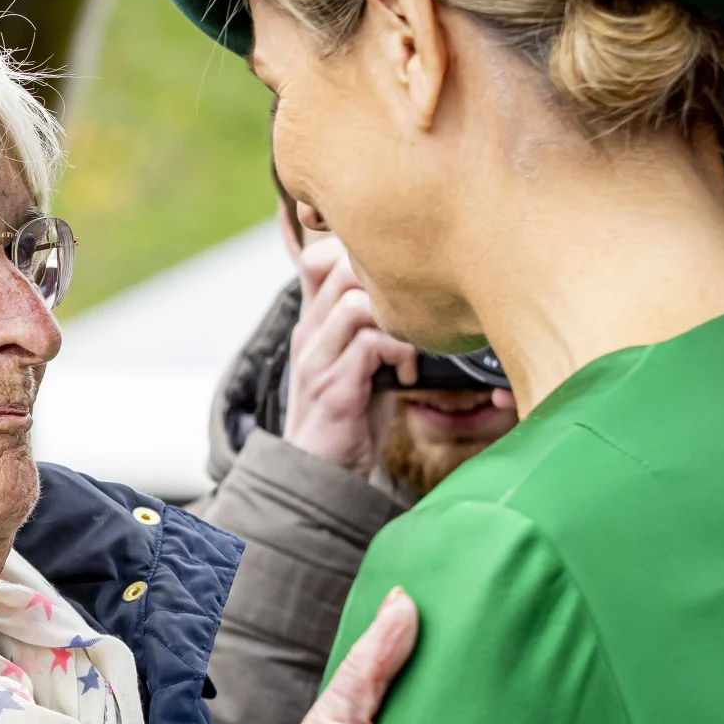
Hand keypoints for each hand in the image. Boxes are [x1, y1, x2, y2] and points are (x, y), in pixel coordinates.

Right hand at [278, 237, 416, 476]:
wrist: (319, 472)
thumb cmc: (346, 417)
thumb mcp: (353, 361)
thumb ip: (368, 327)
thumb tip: (412, 298)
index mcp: (312, 322)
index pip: (319, 257)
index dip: (358, 251)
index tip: (401, 279)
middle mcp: (309, 332)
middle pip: (340, 267)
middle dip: (388, 283)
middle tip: (414, 314)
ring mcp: (317, 358)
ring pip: (355, 301)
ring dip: (397, 320)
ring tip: (412, 348)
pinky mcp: (334, 386)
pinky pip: (371, 343)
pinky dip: (401, 353)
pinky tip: (408, 375)